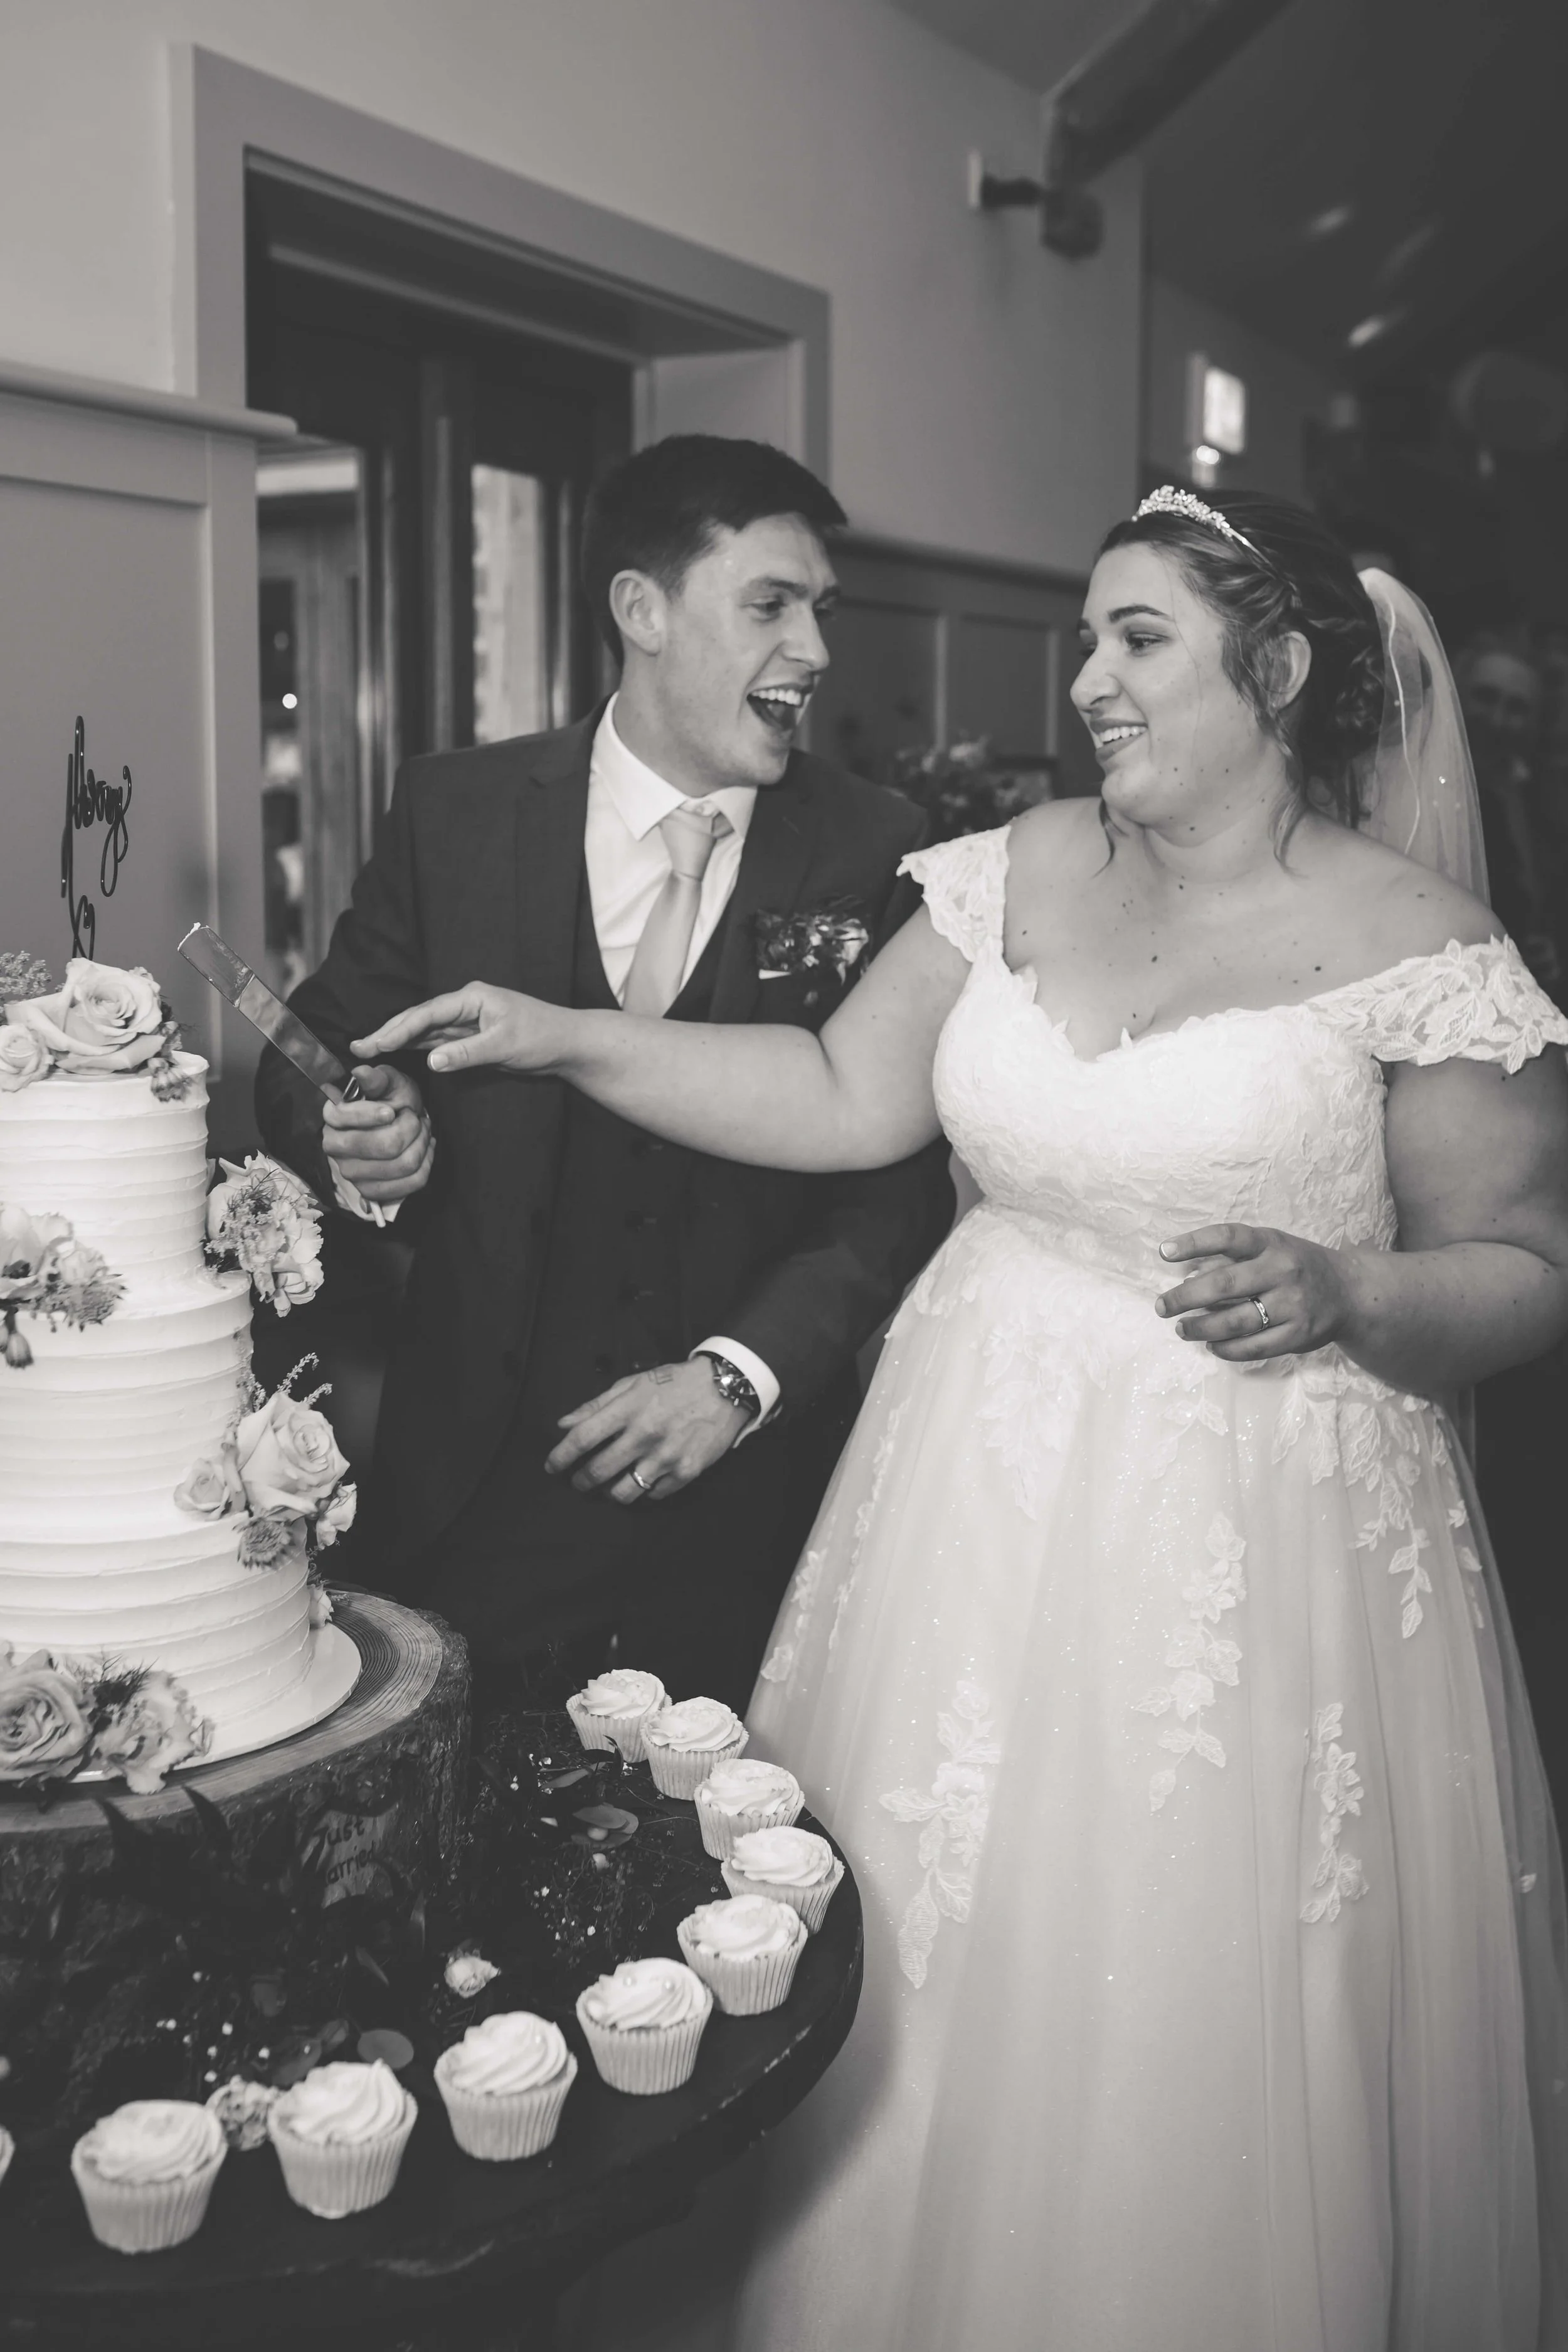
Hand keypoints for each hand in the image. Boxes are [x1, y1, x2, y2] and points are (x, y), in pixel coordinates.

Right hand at [321, 1063, 433, 1203]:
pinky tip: (424, 1150)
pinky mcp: (371, 1191)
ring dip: (422, 1145)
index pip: (350, 1120)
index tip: (392, 1111)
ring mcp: (352, 1173)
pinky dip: (426, 1165)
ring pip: (403, 1165)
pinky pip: (411, 1183)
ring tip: (422, 1132)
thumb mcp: (388, 1082)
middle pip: (386, 1147)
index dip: (375, 1114)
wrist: (398, 1124)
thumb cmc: (391, 1100)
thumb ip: (377, 1078)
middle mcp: (336, 1147)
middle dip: (412, 1129)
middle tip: (416, 1119)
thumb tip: (362, 1072)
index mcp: (333, 1116)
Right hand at [352, 985, 567, 1076]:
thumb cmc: (543, 1037)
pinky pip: (437, 1040)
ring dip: (397, 1040)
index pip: (427, 1014)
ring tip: (368, 1050)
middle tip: (358, 1047)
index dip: (398, 1029)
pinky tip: (397, 1052)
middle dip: (388, 1032)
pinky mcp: (471, 1036)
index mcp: (471, 998)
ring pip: (424, 1030)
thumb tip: (432, 1060)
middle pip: (419, 1019)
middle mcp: (465, 1005)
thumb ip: (467, 1053)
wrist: (568, 1044)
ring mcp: (467, 1021)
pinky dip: (416, 1046)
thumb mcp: (505, 1046)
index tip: (375, 1044)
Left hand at [545, 1361, 752, 1506]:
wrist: (724, 1389)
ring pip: (623, 1492)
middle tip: (578, 1481)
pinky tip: (642, 1480)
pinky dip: (643, 1491)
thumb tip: (564, 1424)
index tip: (551, 1466)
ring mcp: (666, 1456)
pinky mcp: (686, 1472)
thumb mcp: (633, 1384)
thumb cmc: (675, 1383)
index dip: (560, 1456)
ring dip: (609, 1492)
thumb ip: (596, 1405)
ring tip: (609, 1486)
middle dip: (581, 1481)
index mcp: (628, 1409)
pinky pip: (653, 1494)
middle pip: (598, 1471)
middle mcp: (645, 1434)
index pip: (582, 1438)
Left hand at [1155, 1222, 1352, 1360]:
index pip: (1227, 1237)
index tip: (1164, 1252)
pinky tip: (1211, 1345)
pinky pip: (1253, 1347)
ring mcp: (1292, 1304)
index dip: (1193, 1242)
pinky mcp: (1298, 1334)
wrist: (1349, 1292)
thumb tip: (1185, 1273)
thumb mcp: (1271, 1246)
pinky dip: (1225, 1349)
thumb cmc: (1296, 1265)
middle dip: (1184, 1297)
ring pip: (1234, 1321)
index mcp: (1271, 1243)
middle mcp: (1282, 1270)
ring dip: (1200, 1328)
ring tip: (1181, 1329)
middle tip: (1161, 1306)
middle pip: (1223, 1284)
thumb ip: (1233, 1255)